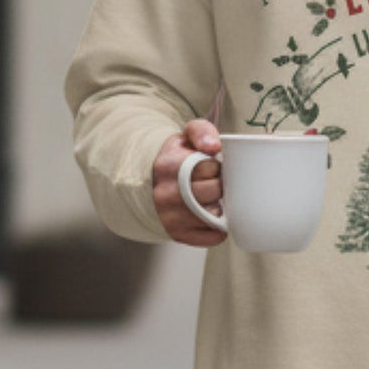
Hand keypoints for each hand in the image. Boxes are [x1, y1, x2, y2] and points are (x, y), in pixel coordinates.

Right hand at [152, 120, 226, 246]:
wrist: (150, 182)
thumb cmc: (176, 158)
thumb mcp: (185, 136)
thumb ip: (202, 131)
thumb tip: (213, 147)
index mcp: (169, 166)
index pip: (210, 167)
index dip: (216, 166)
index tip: (211, 165)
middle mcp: (166, 195)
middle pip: (214, 191)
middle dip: (219, 184)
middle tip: (212, 181)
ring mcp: (170, 218)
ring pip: (214, 214)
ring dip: (218, 205)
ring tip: (208, 197)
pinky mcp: (178, 235)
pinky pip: (213, 236)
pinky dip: (219, 227)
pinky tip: (211, 214)